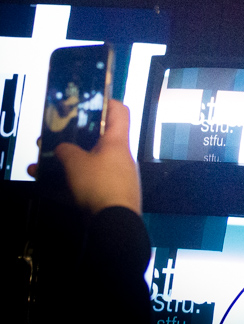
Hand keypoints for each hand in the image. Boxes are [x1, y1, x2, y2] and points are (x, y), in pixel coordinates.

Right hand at [28, 99, 141, 215]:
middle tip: (53, 139)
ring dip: (67, 162)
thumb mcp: (76, 163)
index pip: (120, 111)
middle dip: (74, 138)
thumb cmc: (100, 186)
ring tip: (41, 164)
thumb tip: (62, 148)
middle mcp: (121, 156)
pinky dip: (70, 181)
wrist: (115, 222)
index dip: (106, 102)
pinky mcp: (111, 193)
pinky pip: (89, 181)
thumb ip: (66, 151)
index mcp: (118, 142)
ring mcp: (118, 175)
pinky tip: (48, 186)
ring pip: (90, 162)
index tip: (89, 101)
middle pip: (99, 139)